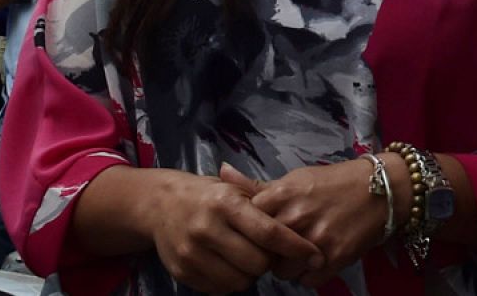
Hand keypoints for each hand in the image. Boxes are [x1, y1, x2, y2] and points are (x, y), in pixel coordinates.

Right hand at [146, 168, 322, 292]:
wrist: (161, 204)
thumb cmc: (210, 196)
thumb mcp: (236, 190)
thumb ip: (268, 203)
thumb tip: (305, 219)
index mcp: (226, 204)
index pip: (269, 232)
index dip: (296, 246)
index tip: (316, 255)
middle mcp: (207, 228)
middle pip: (257, 262)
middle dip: (270, 262)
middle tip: (269, 253)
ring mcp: (191, 252)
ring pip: (239, 281)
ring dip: (251, 274)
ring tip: (247, 258)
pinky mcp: (181, 271)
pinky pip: (219, 289)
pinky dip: (230, 282)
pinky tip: (230, 266)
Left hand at [235, 159, 388, 285]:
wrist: (381, 189)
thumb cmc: (333, 182)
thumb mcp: (295, 179)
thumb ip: (256, 186)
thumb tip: (221, 172)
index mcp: (284, 195)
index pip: (247, 224)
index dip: (251, 232)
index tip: (260, 232)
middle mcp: (297, 217)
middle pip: (262, 252)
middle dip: (269, 252)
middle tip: (280, 245)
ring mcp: (317, 239)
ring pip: (282, 272)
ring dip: (288, 266)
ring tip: (300, 252)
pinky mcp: (335, 257)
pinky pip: (307, 281)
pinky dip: (310, 274)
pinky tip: (317, 259)